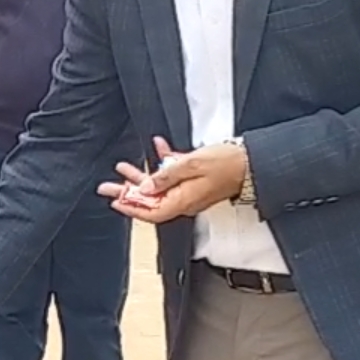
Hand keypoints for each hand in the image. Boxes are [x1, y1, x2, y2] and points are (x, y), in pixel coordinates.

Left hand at [96, 137, 249, 223]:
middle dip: (127, 191)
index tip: (114, 200)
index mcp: (183, 201)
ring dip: (140, 176)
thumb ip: (166, 175)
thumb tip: (146, 188)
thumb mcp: (192, 165)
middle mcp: (184, 200)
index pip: (150, 211)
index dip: (131, 207)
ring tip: (123, 167)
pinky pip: (173, 174)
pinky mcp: (194, 181)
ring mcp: (189, 191)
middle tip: (107, 186)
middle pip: (149, 200)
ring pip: (158, 187)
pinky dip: (163, 162)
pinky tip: (157, 147)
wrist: (251, 162)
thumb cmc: (227, 164)